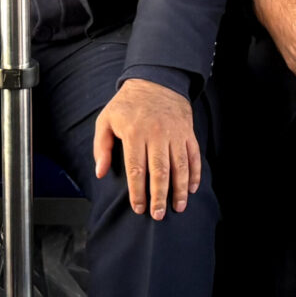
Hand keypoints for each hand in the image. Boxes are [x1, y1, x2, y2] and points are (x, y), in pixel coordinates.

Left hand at [93, 79, 203, 218]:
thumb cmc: (127, 104)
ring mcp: (175, 133)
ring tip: (177, 207)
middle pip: (159, 170)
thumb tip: (100, 173)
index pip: (136, 168)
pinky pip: (193, 155)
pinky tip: (191, 189)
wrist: (157, 80)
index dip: (137, 191)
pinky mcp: (187, 132)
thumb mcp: (106, 120)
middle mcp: (156, 134)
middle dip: (159, 196)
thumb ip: (101, 147)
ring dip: (179, 189)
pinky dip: (195, 173)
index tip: (138, 208)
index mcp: (134, 133)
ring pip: (179, 165)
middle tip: (158, 215)